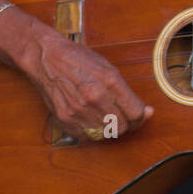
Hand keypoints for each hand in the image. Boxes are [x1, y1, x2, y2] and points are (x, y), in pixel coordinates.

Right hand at [20, 28, 153, 141]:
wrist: (46, 57)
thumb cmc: (78, 58)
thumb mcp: (107, 67)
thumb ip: (125, 91)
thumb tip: (146, 111)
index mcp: (109, 81)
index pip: (135, 112)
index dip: (141, 116)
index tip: (141, 114)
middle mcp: (95, 97)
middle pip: (122, 127)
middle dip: (127, 123)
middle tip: (124, 116)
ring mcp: (78, 110)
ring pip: (106, 134)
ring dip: (109, 127)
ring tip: (106, 115)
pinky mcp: (65, 119)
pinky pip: (87, 136)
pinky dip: (92, 131)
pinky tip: (91, 118)